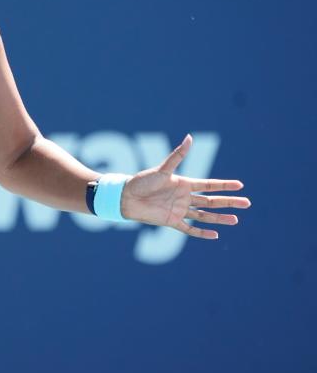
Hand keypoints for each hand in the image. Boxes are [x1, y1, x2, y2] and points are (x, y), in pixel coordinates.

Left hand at [120, 134, 250, 238]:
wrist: (125, 197)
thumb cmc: (142, 181)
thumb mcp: (162, 169)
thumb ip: (178, 156)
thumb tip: (189, 137)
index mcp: (184, 184)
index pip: (209, 185)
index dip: (224, 185)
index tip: (240, 185)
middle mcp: (184, 197)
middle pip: (211, 201)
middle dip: (229, 202)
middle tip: (247, 203)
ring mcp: (179, 210)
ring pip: (204, 216)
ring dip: (219, 218)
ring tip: (236, 220)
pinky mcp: (171, 221)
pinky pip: (189, 229)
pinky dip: (201, 233)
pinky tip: (215, 235)